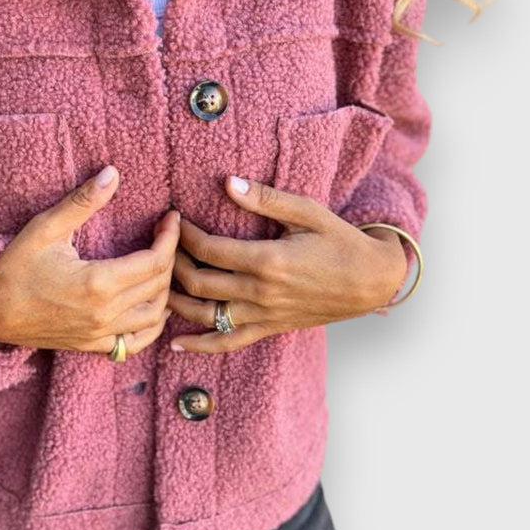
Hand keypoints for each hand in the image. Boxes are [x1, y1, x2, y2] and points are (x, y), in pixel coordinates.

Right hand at [0, 165, 180, 357]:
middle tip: (167, 234)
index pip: (155, 260)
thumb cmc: (12, 267)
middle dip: (171, 257)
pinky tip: (152, 307)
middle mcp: (104, 314)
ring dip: (165, 290)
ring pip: (154, 316)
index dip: (170, 237)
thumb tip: (112, 174)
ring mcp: (99, 335)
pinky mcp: (91, 346)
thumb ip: (82, 202)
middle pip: (159, 286)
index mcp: (98, 284)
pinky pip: (136, 343)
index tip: (171, 218)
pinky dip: (152, 325)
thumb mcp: (45, 228)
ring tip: (162, 265)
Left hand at [166, 175, 407, 352]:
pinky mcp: (269, 329)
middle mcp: (261, 293)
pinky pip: (228, 343)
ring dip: (176, 301)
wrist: (372, 281)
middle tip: (161, 245)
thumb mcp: (308, 212)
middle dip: (173, 262)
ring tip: (157, 284)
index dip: (185, 234)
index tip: (173, 218)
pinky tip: (175, 344)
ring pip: (205, 316)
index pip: (209, 249)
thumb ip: (266, 199)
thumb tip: (228, 182)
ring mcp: (264, 315)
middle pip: (199, 282)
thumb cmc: (340, 241)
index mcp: (268, 260)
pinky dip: (200, 346)